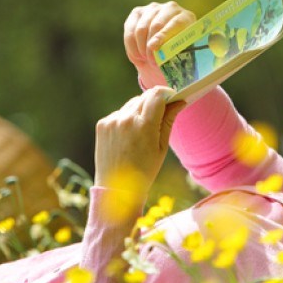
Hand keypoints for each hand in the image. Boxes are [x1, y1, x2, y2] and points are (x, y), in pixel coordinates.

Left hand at [94, 87, 186, 204]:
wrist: (116, 188)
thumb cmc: (144, 170)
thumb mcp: (162, 147)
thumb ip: (169, 120)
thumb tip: (180, 101)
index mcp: (144, 126)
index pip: (157, 95)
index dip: (166, 93)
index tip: (172, 98)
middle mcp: (126, 119)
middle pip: (145, 97)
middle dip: (154, 103)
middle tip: (160, 116)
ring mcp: (112, 121)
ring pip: (132, 104)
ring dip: (140, 111)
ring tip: (141, 132)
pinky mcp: (102, 124)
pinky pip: (119, 113)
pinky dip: (126, 119)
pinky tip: (128, 136)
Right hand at [123, 2, 195, 87]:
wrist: (165, 46)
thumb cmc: (176, 52)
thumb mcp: (181, 54)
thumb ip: (175, 53)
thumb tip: (164, 56)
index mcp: (186, 17)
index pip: (175, 23)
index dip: (164, 35)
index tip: (154, 47)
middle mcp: (170, 8)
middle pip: (156, 25)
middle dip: (151, 46)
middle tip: (152, 62)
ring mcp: (153, 8)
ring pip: (141, 29)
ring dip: (141, 48)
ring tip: (145, 60)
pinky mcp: (137, 12)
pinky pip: (130, 30)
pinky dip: (131, 46)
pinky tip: (137, 56)